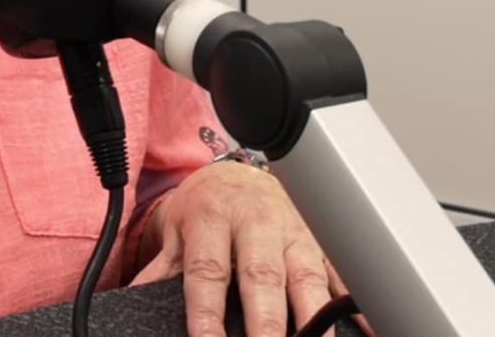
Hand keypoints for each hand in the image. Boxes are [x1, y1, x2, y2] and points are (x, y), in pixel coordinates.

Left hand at [131, 162, 368, 336]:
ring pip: (309, 279)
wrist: (237, 173)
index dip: (207, 314)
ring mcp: (295, 234)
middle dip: (267, 323)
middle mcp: (257, 225)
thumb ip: (158, 272)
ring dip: (314, 320)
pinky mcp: (323, 244)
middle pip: (263, 278)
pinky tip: (367, 330)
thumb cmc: (205, 209)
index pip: (208, 272)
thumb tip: (127, 302)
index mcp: (213, 219)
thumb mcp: (174, 233)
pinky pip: (343, 276)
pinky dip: (355, 306)